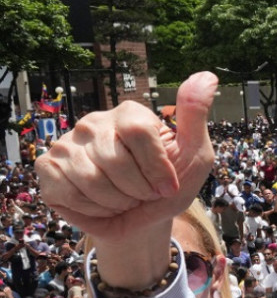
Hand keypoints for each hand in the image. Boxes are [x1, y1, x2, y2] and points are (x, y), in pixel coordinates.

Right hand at [36, 71, 217, 242]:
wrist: (142, 221)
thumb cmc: (169, 187)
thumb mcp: (195, 155)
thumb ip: (195, 117)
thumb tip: (207, 76)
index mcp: (129, 115)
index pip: (139, 133)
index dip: (156, 168)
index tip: (167, 186)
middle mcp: (94, 122)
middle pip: (115, 161)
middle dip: (138, 191)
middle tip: (142, 194)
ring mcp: (67, 143)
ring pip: (90, 180)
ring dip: (116, 203)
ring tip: (123, 199)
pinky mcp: (48, 167)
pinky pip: (67, 192)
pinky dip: (90, 209)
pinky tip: (99, 204)